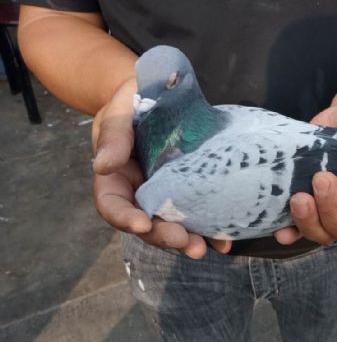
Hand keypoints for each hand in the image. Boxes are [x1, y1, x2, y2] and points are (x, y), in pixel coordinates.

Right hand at [92, 78, 231, 257]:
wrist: (156, 94)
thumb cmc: (130, 102)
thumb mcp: (117, 114)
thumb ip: (113, 138)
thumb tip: (103, 166)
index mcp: (115, 180)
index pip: (113, 206)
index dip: (126, 219)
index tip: (143, 225)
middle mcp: (140, 194)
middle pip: (148, 224)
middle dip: (167, 236)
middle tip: (189, 244)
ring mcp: (166, 195)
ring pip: (175, 225)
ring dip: (193, 239)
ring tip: (213, 247)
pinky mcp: (191, 191)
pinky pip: (199, 213)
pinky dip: (212, 228)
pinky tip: (227, 240)